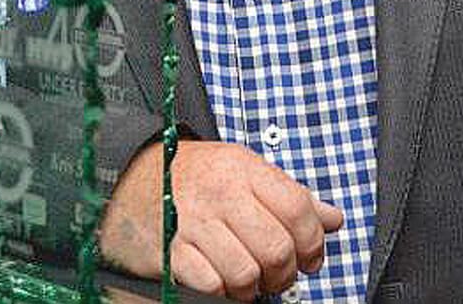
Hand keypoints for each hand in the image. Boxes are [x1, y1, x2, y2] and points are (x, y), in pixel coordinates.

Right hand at [97, 140, 343, 301]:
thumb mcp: (243, 171)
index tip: (309, 257)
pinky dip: (220, 291)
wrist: (129, 177)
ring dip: (253, 287)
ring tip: (247, 279)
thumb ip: (288, 195)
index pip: (299, 208)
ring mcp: (194, 222)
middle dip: (285, 273)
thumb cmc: (193, 176)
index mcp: (245, 169)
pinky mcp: (170, 249)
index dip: (313, 242)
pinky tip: (219, 279)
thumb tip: (333, 218)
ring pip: (247, 274)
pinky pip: (210, 285)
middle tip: (277, 275)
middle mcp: (222, 193)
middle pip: (277, 248)